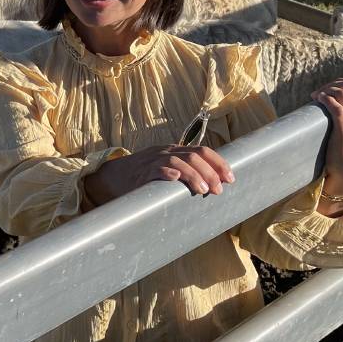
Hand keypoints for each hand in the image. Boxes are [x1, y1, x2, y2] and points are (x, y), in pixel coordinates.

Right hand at [83, 144, 234, 207]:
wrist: (111, 177)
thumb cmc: (142, 177)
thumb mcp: (165, 168)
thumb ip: (185, 172)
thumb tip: (213, 187)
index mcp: (174, 151)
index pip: (202, 150)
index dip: (219, 163)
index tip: (231, 178)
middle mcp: (165, 152)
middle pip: (194, 156)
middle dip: (211, 172)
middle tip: (218, 190)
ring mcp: (152, 161)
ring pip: (179, 161)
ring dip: (195, 175)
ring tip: (203, 190)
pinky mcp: (141, 173)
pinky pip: (156, 169)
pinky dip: (167, 172)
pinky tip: (176, 179)